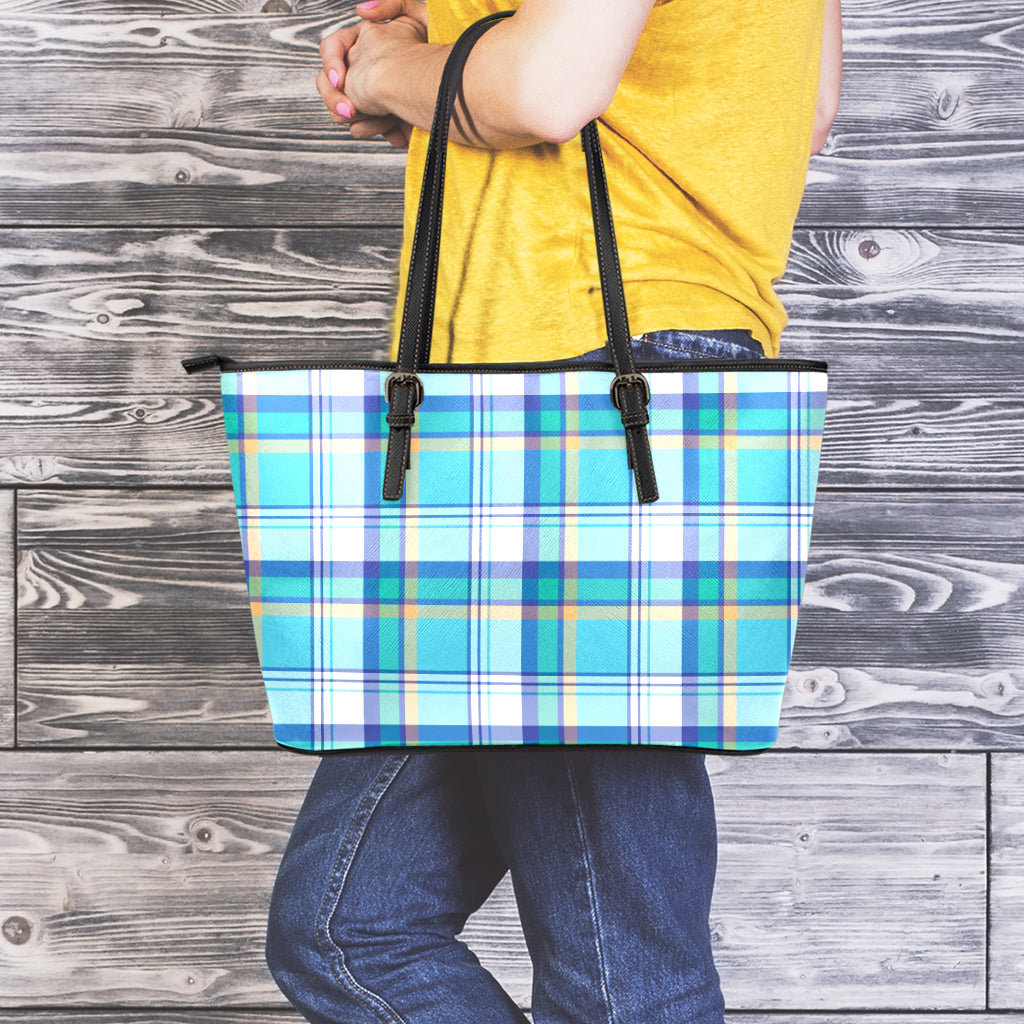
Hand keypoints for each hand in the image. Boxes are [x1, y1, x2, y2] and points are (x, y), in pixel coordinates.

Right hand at [317, 0, 427, 147]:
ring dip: (362, 119)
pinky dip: (380, 131)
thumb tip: (361, 11)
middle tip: (350, 112)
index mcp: (366, 43)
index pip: (331, 49)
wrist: (448, 89)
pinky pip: (366, 128)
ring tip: (383, 123)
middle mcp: (363, 69)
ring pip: (345, 111)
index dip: (331, 63)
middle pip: (330, 86)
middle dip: (337, 100)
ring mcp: (369, 95)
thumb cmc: (438, 51)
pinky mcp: (382, 117)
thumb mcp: (417, 16)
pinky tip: (397, 134)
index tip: (341, 81)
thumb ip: (391, 5)